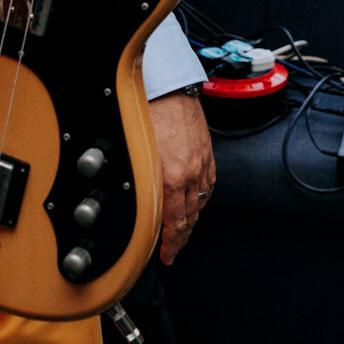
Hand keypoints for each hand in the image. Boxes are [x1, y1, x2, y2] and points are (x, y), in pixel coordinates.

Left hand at [152, 91, 214, 264]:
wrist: (167, 87)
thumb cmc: (145, 113)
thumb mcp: (135, 156)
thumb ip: (141, 184)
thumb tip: (138, 204)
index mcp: (170, 179)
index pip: (174, 224)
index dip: (171, 246)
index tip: (166, 257)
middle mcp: (189, 175)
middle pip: (189, 218)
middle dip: (180, 239)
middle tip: (173, 251)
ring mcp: (201, 164)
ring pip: (201, 204)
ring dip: (191, 221)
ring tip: (182, 231)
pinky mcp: (207, 154)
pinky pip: (209, 186)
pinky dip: (202, 199)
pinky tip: (196, 203)